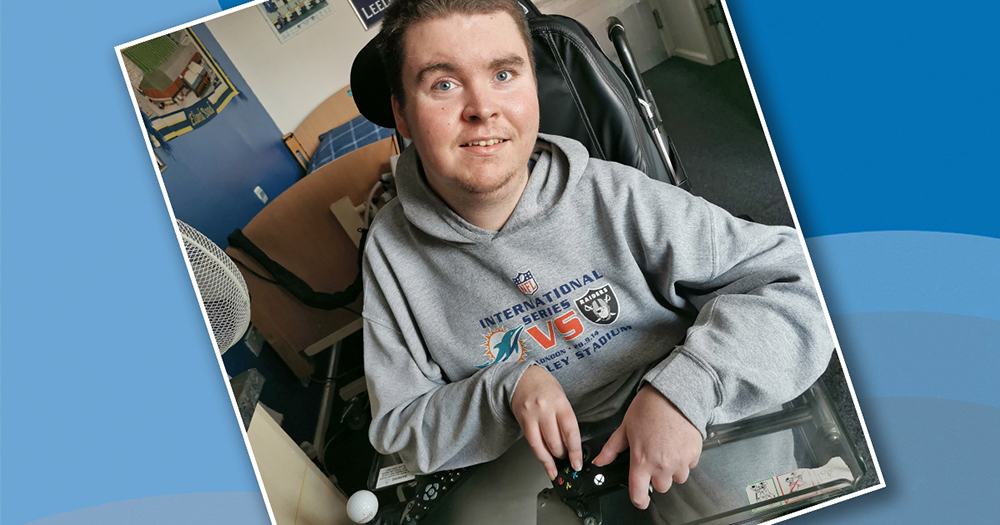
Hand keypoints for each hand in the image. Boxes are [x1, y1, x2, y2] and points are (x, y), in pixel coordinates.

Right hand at [510, 365, 582, 479]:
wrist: (524, 377)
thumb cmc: (545, 387)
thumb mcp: (562, 399)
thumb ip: (566, 420)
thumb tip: (571, 444)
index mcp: (560, 403)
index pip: (570, 431)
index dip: (575, 451)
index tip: (577, 463)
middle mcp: (545, 410)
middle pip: (555, 441)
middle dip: (563, 454)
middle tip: (566, 456)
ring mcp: (532, 417)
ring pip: (541, 446)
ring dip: (550, 458)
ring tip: (556, 461)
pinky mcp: (522, 422)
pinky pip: (531, 444)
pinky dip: (540, 455)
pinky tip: (545, 461)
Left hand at [592, 384, 702, 508]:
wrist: (673, 394)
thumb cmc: (648, 408)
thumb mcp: (625, 428)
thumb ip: (612, 449)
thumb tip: (599, 461)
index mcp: (642, 461)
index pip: (639, 494)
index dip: (639, 501)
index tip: (641, 500)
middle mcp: (661, 465)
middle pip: (661, 487)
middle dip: (656, 478)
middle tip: (654, 459)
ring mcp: (680, 461)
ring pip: (677, 478)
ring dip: (672, 470)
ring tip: (666, 450)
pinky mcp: (694, 454)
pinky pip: (690, 466)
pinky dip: (685, 460)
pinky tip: (677, 444)